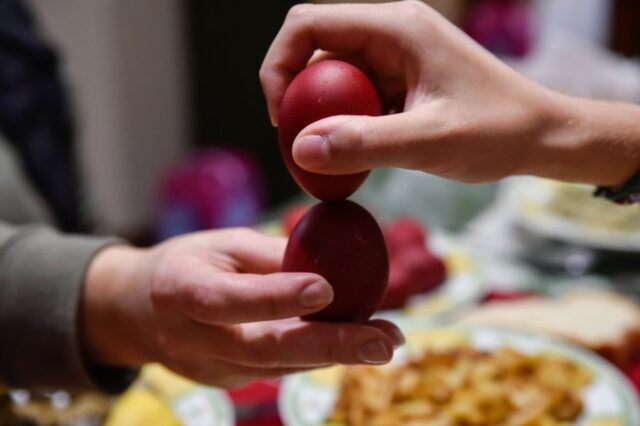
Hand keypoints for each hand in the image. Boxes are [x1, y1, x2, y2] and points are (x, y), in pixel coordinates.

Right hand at [82, 228, 402, 388]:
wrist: (137, 311)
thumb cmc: (187, 264)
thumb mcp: (222, 243)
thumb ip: (272, 257)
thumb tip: (332, 263)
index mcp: (183, 290)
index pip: (231, 300)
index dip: (276, 297)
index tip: (326, 290)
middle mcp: (195, 339)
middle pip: (266, 349)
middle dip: (331, 346)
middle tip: (383, 341)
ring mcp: (211, 368)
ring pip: (281, 365)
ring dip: (337, 354)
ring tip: (386, 340)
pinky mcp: (228, 381)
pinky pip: (279, 370)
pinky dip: (317, 356)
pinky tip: (353, 342)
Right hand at [260, 1, 639, 185]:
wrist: (541, 136)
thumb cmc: (498, 131)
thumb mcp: (430, 141)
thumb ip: (365, 144)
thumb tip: (302, 149)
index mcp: (396, 27)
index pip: (308, 23)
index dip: (279, 65)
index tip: (283, 117)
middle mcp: (391, 33)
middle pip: (315, 50)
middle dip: (297, 96)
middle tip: (300, 144)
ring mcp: (396, 57)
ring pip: (333, 77)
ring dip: (320, 113)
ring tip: (326, 155)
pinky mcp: (401, 81)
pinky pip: (354, 96)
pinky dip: (343, 123)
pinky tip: (352, 154)